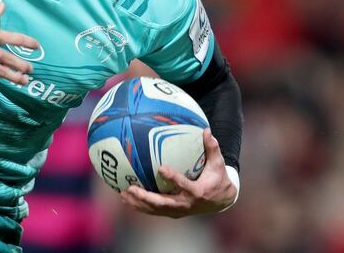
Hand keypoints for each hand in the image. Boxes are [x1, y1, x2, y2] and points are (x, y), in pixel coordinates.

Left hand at [120, 128, 237, 217]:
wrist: (220, 201)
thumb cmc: (217, 178)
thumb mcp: (218, 164)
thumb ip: (212, 148)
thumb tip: (207, 130)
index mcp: (197, 192)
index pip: (184, 185)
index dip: (173, 178)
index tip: (161, 168)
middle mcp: (186, 204)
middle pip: (164, 203)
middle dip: (146, 197)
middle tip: (132, 188)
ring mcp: (178, 211)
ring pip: (156, 209)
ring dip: (139, 203)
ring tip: (123, 194)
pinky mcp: (172, 213)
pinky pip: (154, 211)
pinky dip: (140, 206)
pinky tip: (126, 199)